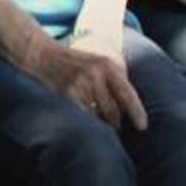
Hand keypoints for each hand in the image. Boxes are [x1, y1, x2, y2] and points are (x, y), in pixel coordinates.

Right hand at [27, 33, 147, 130]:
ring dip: (101, 127)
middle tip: (116, 131)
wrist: (42, 54)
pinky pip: (83, 118)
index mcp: (107, 65)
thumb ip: (115, 81)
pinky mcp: (66, 95)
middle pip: (114, 111)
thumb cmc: (75, 62)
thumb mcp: (99, 62)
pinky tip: (86, 126)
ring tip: (100, 129)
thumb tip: (129, 110)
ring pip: (98, 118)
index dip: (137, 112)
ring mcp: (79, 85)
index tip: (143, 127)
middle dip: (116, 124)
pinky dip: (87, 124)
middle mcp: (95, 74)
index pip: (127, 94)